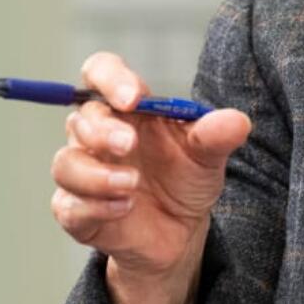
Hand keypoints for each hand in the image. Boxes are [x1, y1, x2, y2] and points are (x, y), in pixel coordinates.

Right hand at [49, 51, 251, 278]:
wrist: (180, 231)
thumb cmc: (186, 178)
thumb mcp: (208, 155)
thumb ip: (217, 135)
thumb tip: (237, 122)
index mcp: (128, 110)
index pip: (100, 73)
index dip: (110, 78)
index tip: (132, 98)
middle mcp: (99, 135)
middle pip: (81, 118)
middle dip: (102, 130)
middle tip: (130, 144)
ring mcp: (84, 172)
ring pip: (66, 163)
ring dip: (96, 174)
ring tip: (131, 185)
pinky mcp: (77, 210)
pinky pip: (69, 205)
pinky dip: (95, 206)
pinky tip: (123, 208)